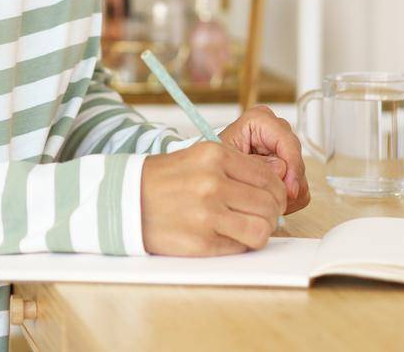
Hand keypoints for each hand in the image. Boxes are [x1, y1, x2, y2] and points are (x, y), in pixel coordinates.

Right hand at [140, 141, 286, 255]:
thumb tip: (275, 185)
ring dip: (261, 231)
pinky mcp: (202, 242)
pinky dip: (241, 244)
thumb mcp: (199, 157)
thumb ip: (236, 167)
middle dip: (272, 213)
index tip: (272, 199)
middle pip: (270, 204)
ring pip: (262, 229)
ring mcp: (208, 214)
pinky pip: (241, 247)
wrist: (126, 200)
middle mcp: (213, 182)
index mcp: (215, 156)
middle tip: (262, 216)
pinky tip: (228, 236)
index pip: (269, 178)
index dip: (277, 192)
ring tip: (248, 228)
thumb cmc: (165, 179)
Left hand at [219, 105, 310, 214]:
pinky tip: (267, 199)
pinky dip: (287, 200)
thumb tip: (280, 169)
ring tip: (262, 200)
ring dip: (285, 194)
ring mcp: (284, 151)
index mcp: (260, 120)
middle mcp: (276, 132)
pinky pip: (300, 190)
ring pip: (300, 178)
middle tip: (272, 200)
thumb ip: (254, 163)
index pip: (288, 141)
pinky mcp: (289, 170)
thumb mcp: (227, 161)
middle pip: (296, 161)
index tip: (289, 188)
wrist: (212, 175)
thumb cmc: (215, 163)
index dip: (292, 165)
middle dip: (286, 183)